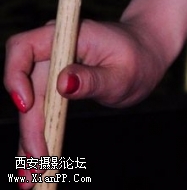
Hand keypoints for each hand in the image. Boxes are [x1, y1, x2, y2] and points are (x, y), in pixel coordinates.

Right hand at [5, 16, 168, 156]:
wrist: (145, 54)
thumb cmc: (137, 58)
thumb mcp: (121, 72)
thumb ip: (93, 78)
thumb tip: (63, 84)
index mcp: (67, 36)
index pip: (23, 48)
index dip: (15, 76)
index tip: (27, 106)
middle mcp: (52, 50)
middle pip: (26, 89)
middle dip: (28, 127)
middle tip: (38, 163)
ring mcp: (51, 69)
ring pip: (29, 108)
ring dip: (27, 142)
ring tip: (29, 178)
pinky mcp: (53, 87)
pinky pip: (39, 113)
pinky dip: (35, 139)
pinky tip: (33, 168)